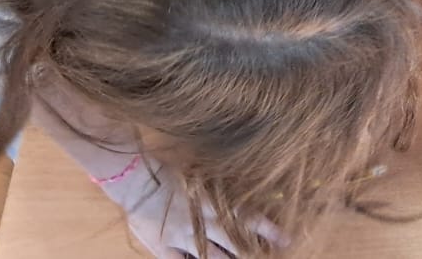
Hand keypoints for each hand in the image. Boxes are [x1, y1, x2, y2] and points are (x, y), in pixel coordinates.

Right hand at [107, 159, 281, 257]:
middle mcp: (203, 223)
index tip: (286, 239)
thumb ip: (218, 193)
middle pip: (234, 244)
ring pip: (213, 258)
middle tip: (265, 256)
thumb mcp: (200, 179)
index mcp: (213, 203)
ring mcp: (183, 238)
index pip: (247, 218)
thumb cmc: (168, 171)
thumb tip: (239, 203)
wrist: (135, 178)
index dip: (267, 230)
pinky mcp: (164, 247)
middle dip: (250, 253)